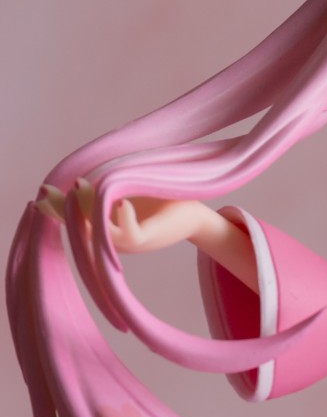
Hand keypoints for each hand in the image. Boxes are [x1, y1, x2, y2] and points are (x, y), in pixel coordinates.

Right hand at [36, 179, 209, 252]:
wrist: (194, 214)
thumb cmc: (160, 198)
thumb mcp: (125, 189)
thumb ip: (103, 186)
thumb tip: (78, 173)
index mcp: (107, 229)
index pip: (74, 221)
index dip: (56, 209)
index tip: (41, 192)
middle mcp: (114, 240)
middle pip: (79, 228)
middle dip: (61, 210)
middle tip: (46, 190)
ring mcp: (130, 242)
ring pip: (100, 233)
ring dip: (88, 210)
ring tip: (81, 186)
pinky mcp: (148, 238)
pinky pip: (131, 233)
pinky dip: (124, 218)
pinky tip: (122, 202)